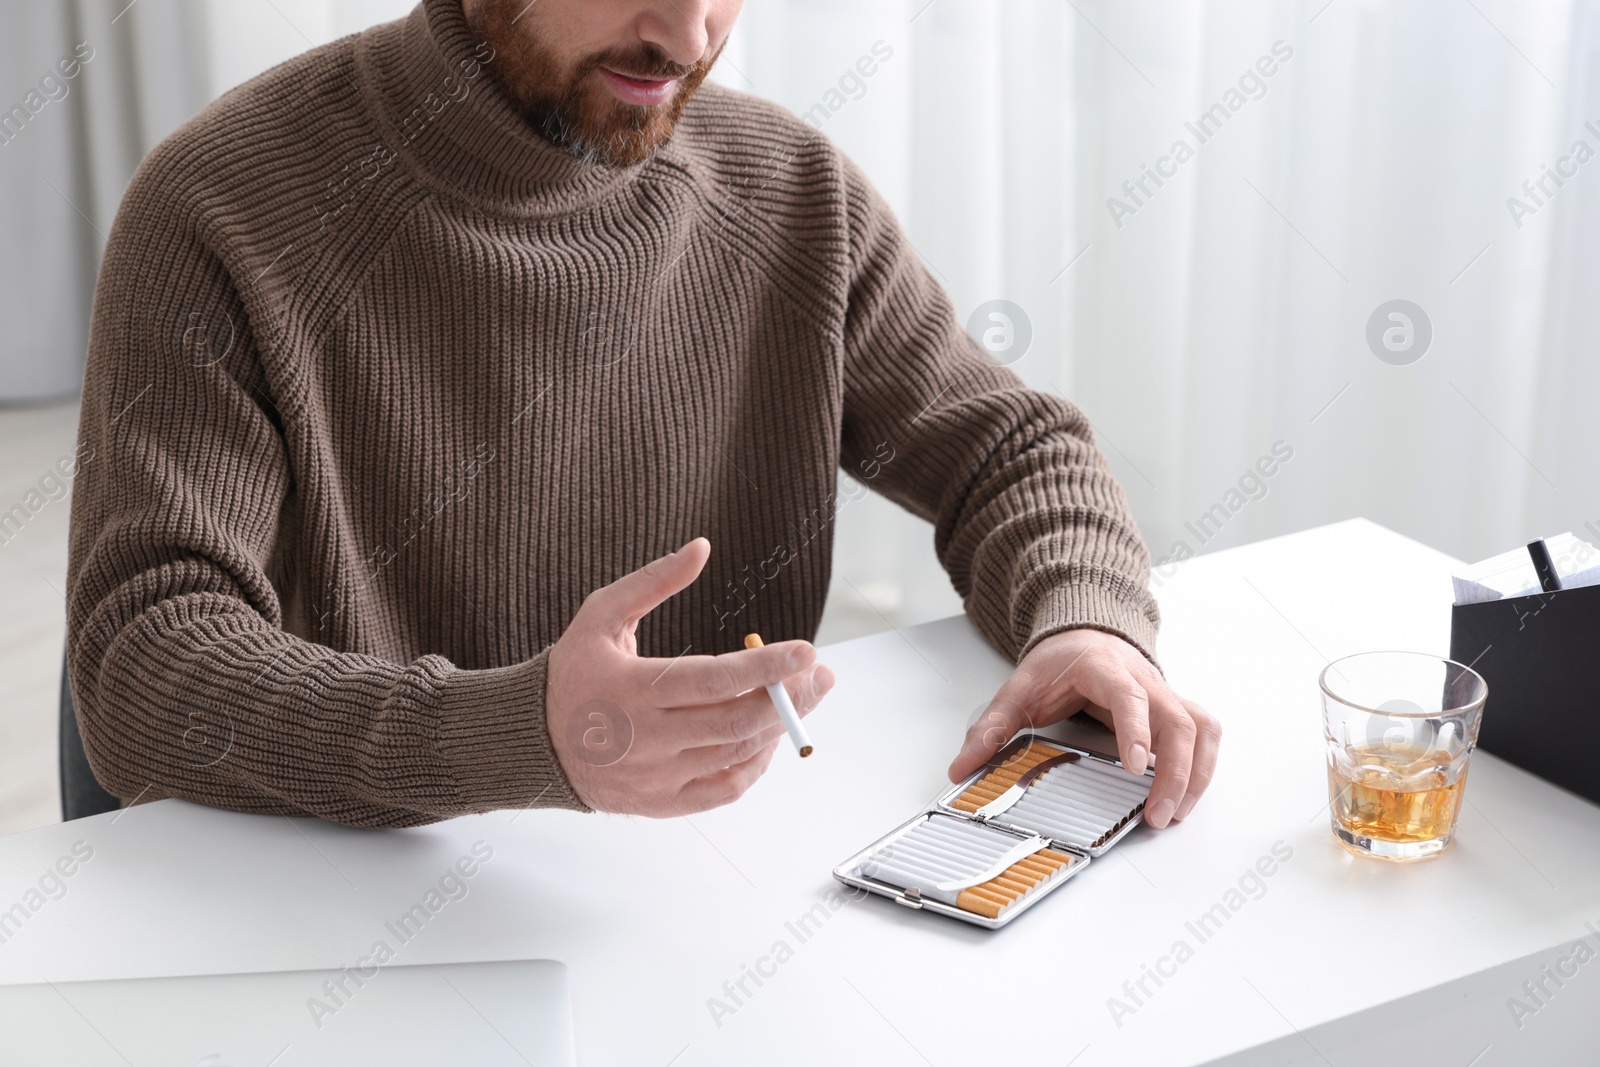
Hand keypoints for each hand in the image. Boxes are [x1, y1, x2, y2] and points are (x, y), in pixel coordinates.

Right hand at [546, 537, 833, 815]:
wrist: (531, 742)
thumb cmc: (571, 673)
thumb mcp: (601, 615)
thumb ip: (654, 581)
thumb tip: (702, 547)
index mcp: (634, 688)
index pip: (717, 678)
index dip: (768, 665)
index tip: (807, 650)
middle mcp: (648, 738)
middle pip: (738, 720)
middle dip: (791, 697)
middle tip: (821, 675)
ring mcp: (656, 776)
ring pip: (737, 754)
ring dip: (780, 725)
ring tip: (804, 697)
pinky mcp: (662, 803)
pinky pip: (725, 789)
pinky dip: (755, 764)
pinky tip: (768, 735)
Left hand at [948, 629, 1219, 827]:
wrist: (1084, 633)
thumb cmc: (1058, 662)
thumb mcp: (1018, 688)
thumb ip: (992, 727)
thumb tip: (962, 767)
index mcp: (1105, 668)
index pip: (1129, 696)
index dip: (1137, 729)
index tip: (1137, 766)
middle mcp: (1144, 680)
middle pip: (1178, 720)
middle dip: (1175, 771)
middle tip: (1157, 814)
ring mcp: (1164, 694)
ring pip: (1200, 728)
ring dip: (1196, 773)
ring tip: (1175, 813)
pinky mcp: (1174, 709)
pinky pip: (1204, 734)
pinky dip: (1204, 766)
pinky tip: (1188, 797)